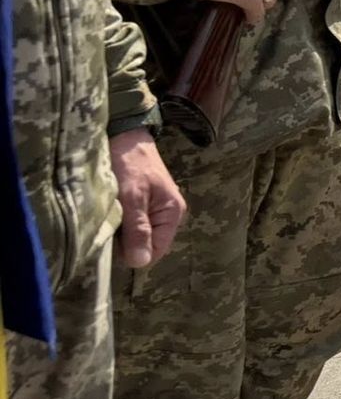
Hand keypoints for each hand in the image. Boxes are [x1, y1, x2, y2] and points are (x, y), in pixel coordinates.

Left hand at [110, 129, 185, 267]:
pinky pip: (131, 225)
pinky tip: (111, 210)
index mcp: (172, 214)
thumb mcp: (132, 197)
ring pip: (136, 236)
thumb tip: (140, 262)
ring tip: (110, 214)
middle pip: (145, 245)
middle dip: (125, 241)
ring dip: (120, 231)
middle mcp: (168, 215)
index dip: (132, 252)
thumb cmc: (129, 164)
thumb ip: (138, 230)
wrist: (125, 135)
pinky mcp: (143, 205)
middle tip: (109, 223)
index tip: (112, 240)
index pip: (154, 252)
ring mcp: (155, 210)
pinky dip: (119, 222)